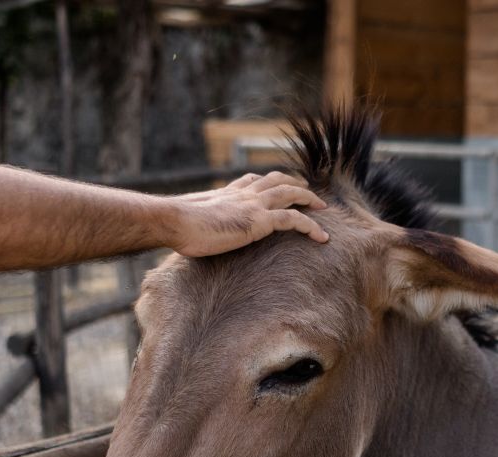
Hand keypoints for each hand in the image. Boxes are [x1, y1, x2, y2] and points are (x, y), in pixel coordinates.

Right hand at [163, 171, 328, 256]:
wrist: (175, 221)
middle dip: (293, 183)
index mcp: (226, 192)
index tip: (276, 183)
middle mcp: (243, 193)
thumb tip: (187, 235)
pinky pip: (294, 219)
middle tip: (307, 191)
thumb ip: (197, 223)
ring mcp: (253, 204)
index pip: (251, 180)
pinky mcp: (260, 221)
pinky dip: (311, 226)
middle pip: (275, 181)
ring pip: (290, 193)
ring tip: (322, 208)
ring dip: (308, 198)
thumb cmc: (175, 226)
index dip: (267, 180)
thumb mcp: (188, 221)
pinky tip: (322, 236)